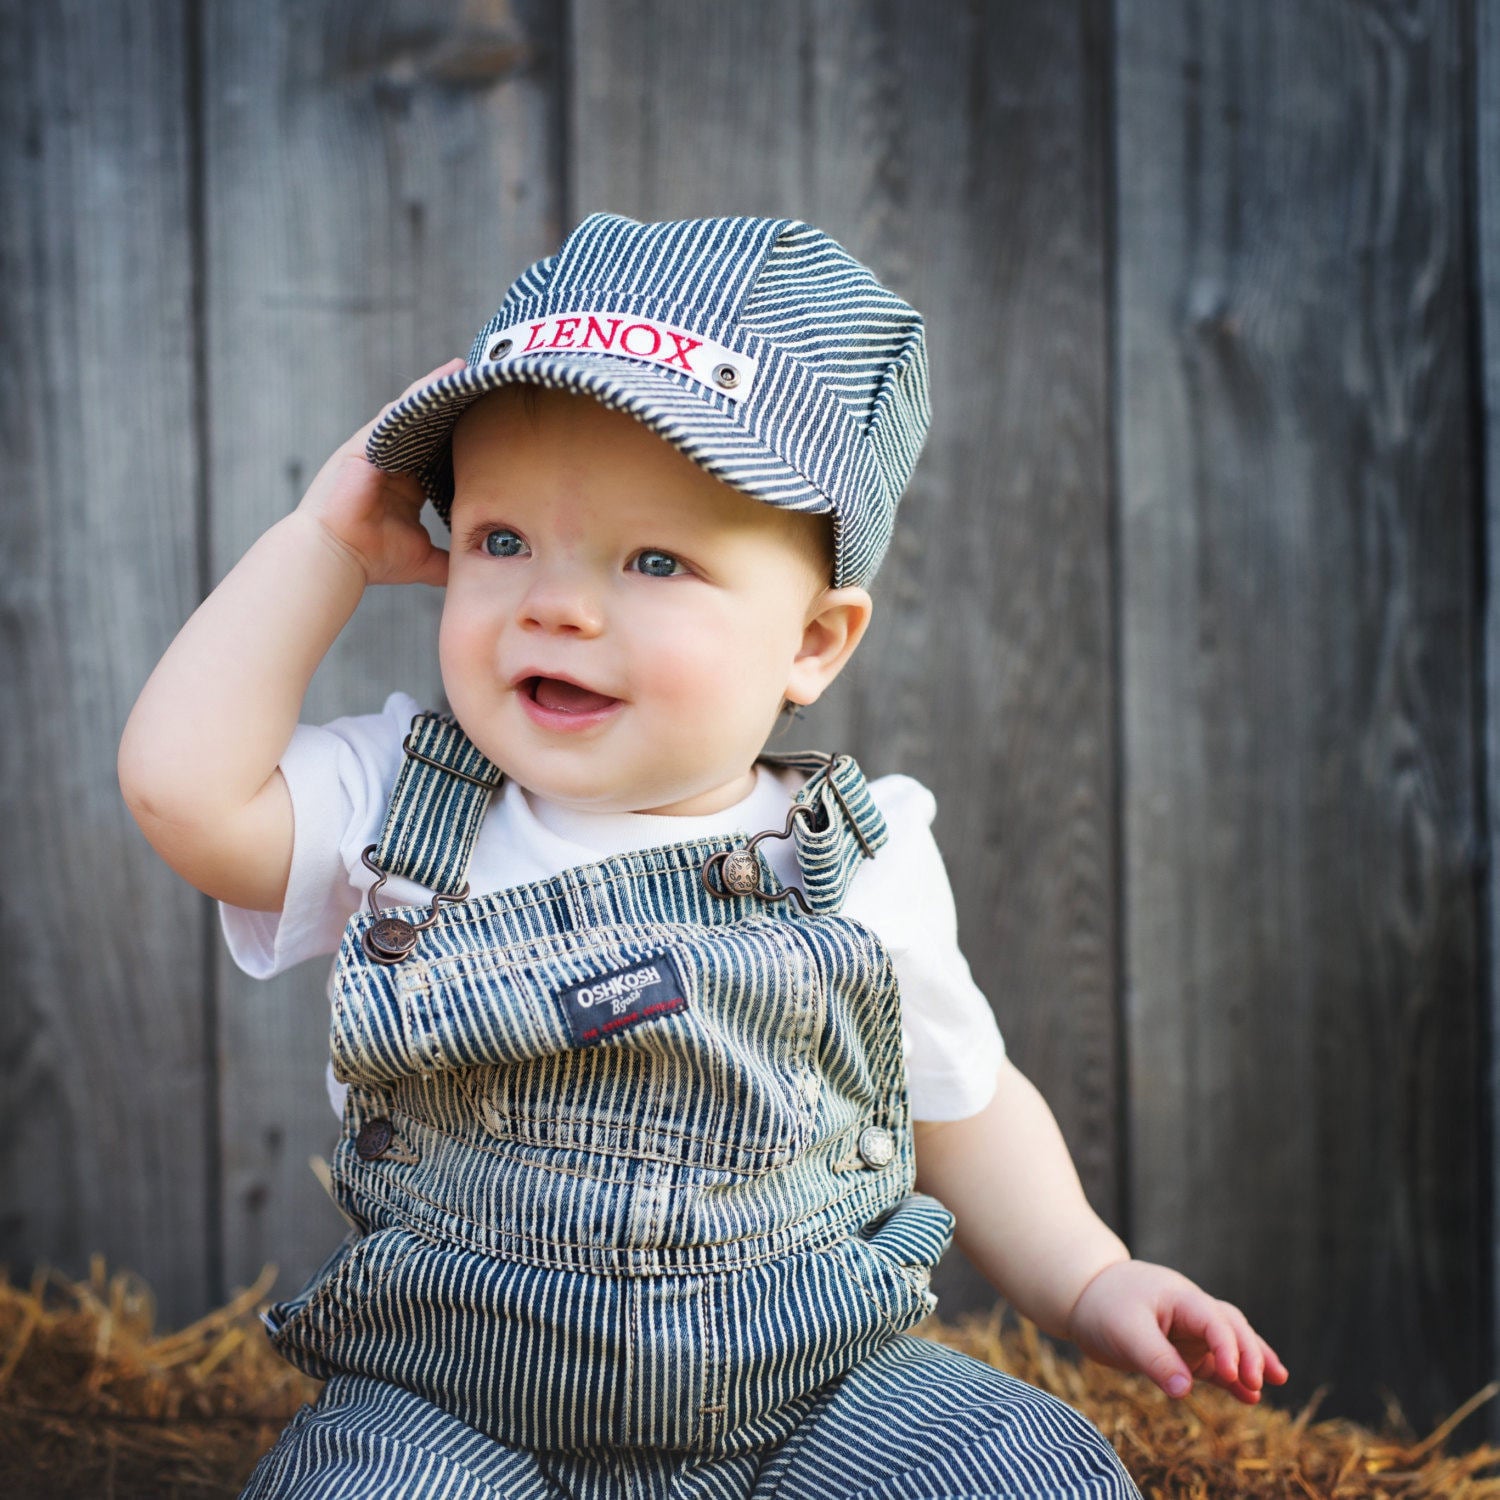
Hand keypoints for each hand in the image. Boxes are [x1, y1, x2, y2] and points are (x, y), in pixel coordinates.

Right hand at [294, 357, 466, 587]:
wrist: (337, 557)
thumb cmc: (373, 558)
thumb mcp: (422, 557)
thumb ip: (448, 560)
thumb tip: (475, 570)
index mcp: (406, 485)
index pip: (440, 453)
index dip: (461, 437)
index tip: (490, 422)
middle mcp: (392, 463)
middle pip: (427, 427)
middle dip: (450, 405)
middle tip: (483, 381)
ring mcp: (376, 450)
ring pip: (412, 413)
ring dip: (435, 390)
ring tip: (463, 368)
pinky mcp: (364, 443)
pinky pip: (395, 413)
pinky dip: (417, 395)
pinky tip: (441, 378)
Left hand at [1065, 1259, 1288, 1403]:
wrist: (1083, 1297)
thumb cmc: (1103, 1306)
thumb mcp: (1125, 1331)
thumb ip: (1155, 1359)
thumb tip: (1184, 1391)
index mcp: (1180, 1297)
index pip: (1214, 1320)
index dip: (1227, 1347)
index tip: (1232, 1375)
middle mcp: (1191, 1312)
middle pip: (1231, 1327)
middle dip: (1249, 1353)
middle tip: (1259, 1382)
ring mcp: (1189, 1331)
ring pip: (1229, 1344)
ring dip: (1251, 1362)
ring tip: (1277, 1381)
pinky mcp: (1183, 1351)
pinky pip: (1214, 1364)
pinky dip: (1231, 1378)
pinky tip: (1249, 1397)